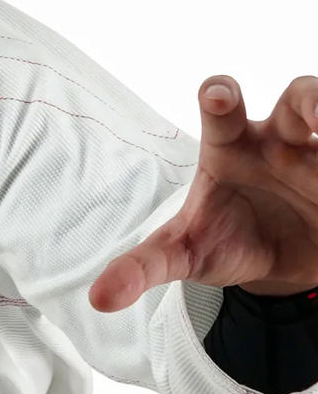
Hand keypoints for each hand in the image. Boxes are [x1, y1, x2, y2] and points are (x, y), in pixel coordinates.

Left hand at [89, 74, 317, 310]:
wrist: (274, 268)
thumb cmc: (223, 243)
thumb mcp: (181, 257)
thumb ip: (141, 268)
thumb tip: (98, 299)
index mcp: (230, 150)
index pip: (222, 114)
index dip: (220, 97)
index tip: (217, 94)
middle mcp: (280, 142)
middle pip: (299, 100)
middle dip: (311, 100)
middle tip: (316, 113)